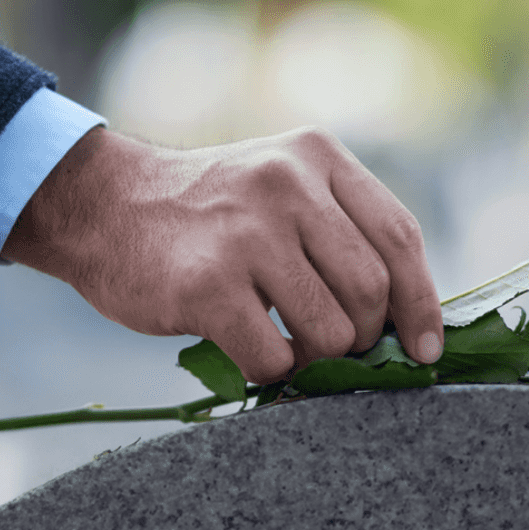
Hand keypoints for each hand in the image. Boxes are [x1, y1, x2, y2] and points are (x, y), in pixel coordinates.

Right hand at [1, 126, 444, 384]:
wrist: (102, 206)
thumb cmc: (207, 216)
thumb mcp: (280, 186)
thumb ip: (339, 231)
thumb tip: (408, 321)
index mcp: (318, 156)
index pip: (399, 236)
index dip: (422, 303)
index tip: (425, 347)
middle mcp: (288, 184)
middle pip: (371, 290)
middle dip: (364, 337)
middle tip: (333, 347)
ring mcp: (247, 231)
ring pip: (331, 330)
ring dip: (317, 360)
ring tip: (288, 349)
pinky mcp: (208, 283)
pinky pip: (274, 357)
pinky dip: (272, 373)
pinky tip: (251, 353)